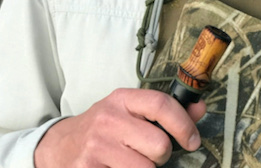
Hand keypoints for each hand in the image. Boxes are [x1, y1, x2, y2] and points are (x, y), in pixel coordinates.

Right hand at [34, 88, 205, 167]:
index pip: (161, 104)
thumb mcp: (130, 111)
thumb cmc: (105, 127)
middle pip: (158, 144)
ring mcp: (96, 147)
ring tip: (134, 163)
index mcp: (123, 99)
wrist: (60, 146)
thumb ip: (166, 110)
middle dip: (162, 156)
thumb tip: (200, 109)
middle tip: (151, 155)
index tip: (192, 140)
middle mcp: (109, 119)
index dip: (183, 123)